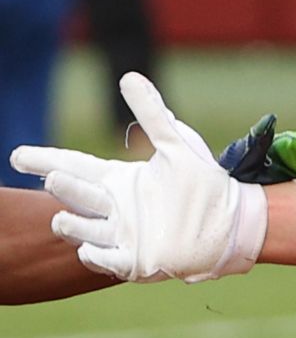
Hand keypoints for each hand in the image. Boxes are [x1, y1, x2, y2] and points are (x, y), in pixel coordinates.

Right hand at [9, 74, 267, 283]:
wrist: (232, 224)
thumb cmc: (203, 184)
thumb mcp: (179, 145)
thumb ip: (153, 114)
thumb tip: (129, 76)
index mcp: (119, 181)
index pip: (75, 166)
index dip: (46, 160)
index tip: (17, 156)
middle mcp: (114, 208)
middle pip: (79, 196)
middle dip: (64, 188)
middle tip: (53, 177)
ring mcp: (121, 236)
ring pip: (85, 230)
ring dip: (71, 225)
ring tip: (61, 217)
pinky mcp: (135, 261)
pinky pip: (107, 260)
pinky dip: (95, 255)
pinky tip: (88, 248)